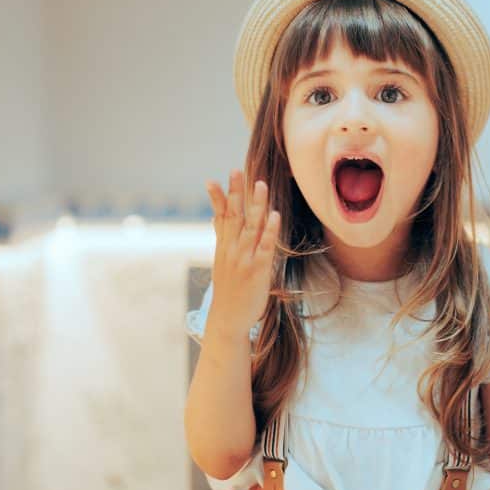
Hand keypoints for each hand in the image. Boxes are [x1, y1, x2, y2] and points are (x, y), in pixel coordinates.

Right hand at [204, 169, 280, 338]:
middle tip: (236, 171)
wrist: (228, 318)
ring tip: (261, 184)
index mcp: (224, 246)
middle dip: (236, 193)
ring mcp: (244, 258)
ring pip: (250, 226)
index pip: (221, 216)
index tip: (216, 178)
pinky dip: (269, 231)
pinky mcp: (258, 270)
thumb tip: (217, 215)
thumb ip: (222, 235)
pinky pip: (265, 247)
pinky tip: (274, 216)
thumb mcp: (222, 259)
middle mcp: (232, 249)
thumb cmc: (229, 289)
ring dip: (256, 205)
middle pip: (234, 216)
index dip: (219, 197)